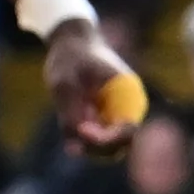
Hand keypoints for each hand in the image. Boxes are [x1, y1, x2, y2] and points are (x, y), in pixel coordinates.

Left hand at [40, 18, 142, 154]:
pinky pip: (93, 142)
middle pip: (119, 145)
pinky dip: (78, 139)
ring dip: (85, 144)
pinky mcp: (102, 121)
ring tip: (68, 118)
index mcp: (129, 95)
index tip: (81, 129)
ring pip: (106, 149)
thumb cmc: (71, 58)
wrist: (72, 43)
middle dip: (94, 146)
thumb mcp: (64, 83)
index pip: (127, 131)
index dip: (105, 139)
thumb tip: (74, 149)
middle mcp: (127, 109)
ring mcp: (116, 116)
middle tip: (70, 132)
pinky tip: (68, 117)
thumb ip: (69, 114)